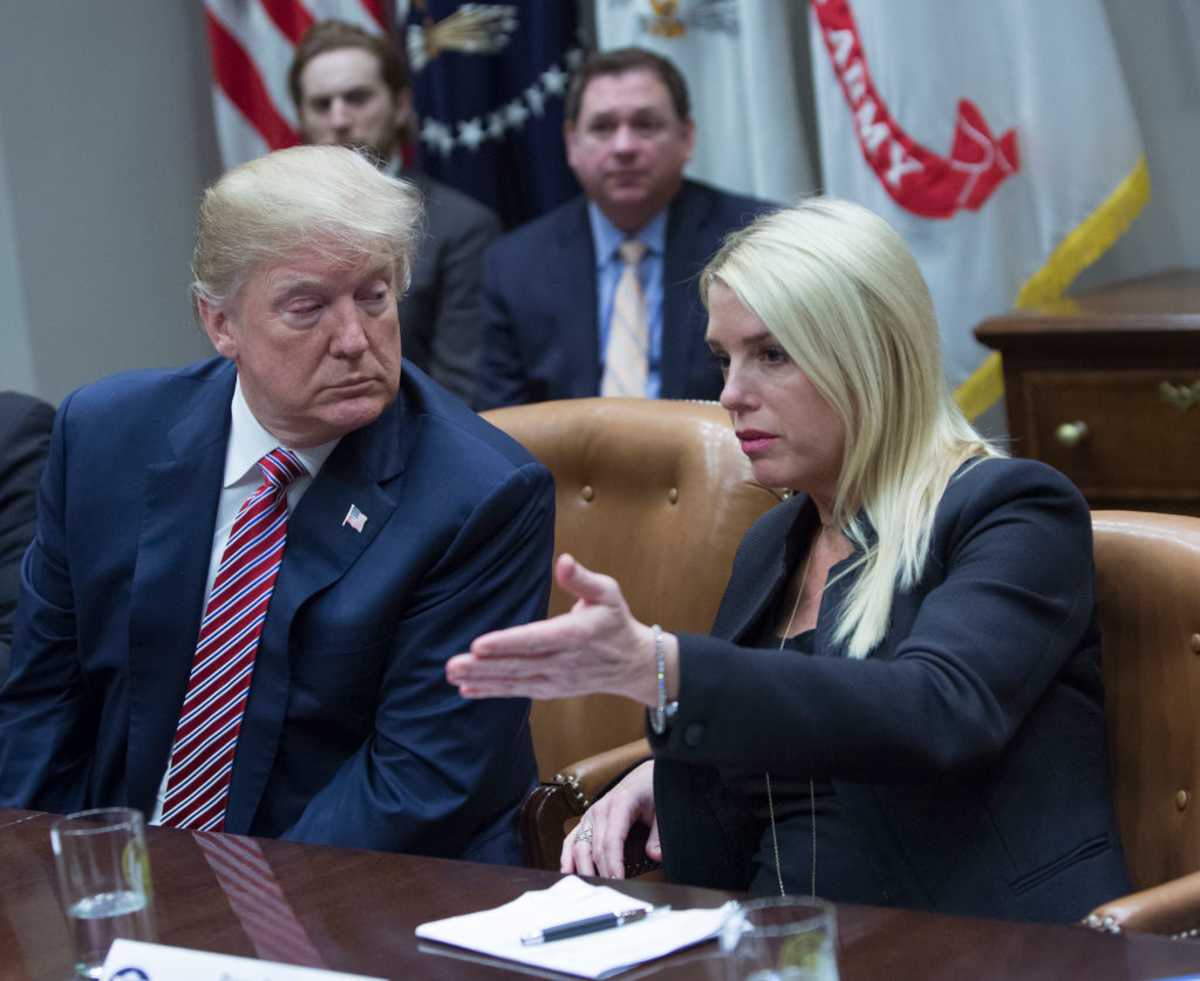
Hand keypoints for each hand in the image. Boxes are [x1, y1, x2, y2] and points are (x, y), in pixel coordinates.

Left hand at [446, 554, 675, 705]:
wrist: (633, 663)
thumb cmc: (615, 620)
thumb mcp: (607, 592)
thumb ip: (582, 579)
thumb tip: (564, 560)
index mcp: (577, 634)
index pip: (537, 639)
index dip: (507, 643)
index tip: (479, 644)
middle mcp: (564, 661)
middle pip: (519, 664)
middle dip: (484, 666)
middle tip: (452, 664)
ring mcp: (557, 679)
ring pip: (515, 681)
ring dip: (482, 679)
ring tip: (453, 675)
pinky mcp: (551, 689)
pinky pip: (518, 691)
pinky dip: (493, 692)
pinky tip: (467, 689)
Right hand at [562, 761, 658, 878]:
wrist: (645, 776)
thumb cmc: (653, 791)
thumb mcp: (661, 811)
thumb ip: (658, 835)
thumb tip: (655, 856)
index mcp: (620, 804)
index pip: (611, 840)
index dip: (613, 864)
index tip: (618, 882)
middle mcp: (600, 809)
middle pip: (594, 848)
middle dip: (599, 872)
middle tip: (606, 892)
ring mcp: (590, 814)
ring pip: (578, 846)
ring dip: (581, 868)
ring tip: (587, 888)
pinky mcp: (586, 820)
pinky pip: (571, 840)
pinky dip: (567, 857)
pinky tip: (567, 873)